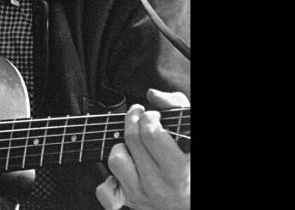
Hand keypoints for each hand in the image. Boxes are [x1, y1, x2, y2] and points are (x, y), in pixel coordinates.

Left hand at [95, 89, 189, 209]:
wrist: (188, 202)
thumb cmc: (188, 163)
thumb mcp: (189, 133)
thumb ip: (176, 107)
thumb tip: (152, 95)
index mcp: (180, 167)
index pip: (151, 133)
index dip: (149, 117)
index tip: (153, 116)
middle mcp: (161, 184)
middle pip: (132, 139)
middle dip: (133, 120)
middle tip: (139, 117)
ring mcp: (143, 194)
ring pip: (116, 159)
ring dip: (122, 147)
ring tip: (135, 148)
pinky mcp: (128, 202)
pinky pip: (104, 190)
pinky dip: (108, 180)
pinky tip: (125, 172)